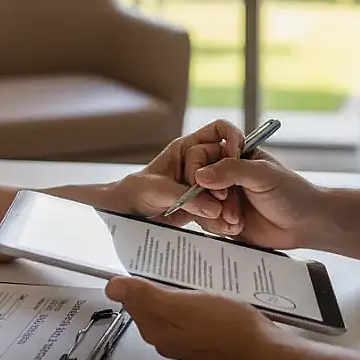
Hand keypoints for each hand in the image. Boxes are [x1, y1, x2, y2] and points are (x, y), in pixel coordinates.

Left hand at [104, 276, 288, 359]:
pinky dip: (193, 300)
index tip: (146, 260)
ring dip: (176, 290)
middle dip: (155, 284)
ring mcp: (188, 341)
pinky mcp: (207, 338)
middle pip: (151, 305)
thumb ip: (146, 296)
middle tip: (168, 263)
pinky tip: (206, 291)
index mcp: (156, 329)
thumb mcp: (182, 305)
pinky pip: (191, 314)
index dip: (136, 278)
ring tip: (189, 273)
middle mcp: (168, 339)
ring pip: (173, 309)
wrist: (264, 352)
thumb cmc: (227, 328)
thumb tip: (113, 287)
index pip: (133, 300)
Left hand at [111, 120, 246, 229]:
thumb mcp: (157, 191)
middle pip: (227, 163)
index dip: (232, 137)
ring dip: (230, 204)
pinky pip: (219, 209)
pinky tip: (225, 228)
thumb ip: (187, 198)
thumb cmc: (134, 192)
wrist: (124, 216)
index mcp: (187, 147)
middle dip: (229, 181)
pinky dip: (222, 219)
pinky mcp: (203, 205)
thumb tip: (215, 208)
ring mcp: (203, 185)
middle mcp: (199, 163)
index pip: (219, 131)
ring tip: (230, 221)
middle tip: (225, 198)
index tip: (235, 155)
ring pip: (226, 188)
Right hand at [183, 144, 326, 249]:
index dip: (200, 170)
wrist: (306, 224)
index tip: (209, 184)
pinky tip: (237, 227)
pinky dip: (218, 226)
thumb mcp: (263, 175)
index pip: (201, 154)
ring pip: (199, 203)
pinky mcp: (223, 218)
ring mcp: (223, 197)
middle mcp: (225, 175)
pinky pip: (206, 221)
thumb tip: (200, 175)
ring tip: (236, 219)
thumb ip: (232, 170)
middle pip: (195, 181)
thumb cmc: (292, 192)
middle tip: (224, 204)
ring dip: (214, 213)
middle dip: (208, 196)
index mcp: (234, 155)